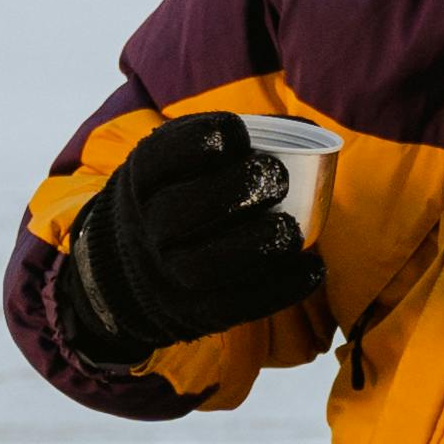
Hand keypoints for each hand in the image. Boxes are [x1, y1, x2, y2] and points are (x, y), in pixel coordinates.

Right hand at [57, 111, 325, 364]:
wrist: (130, 267)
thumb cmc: (181, 195)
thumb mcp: (182, 161)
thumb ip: (232, 142)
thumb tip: (307, 130)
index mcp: (142, 178)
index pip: (160, 156)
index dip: (201, 139)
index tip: (238, 132)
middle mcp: (145, 227)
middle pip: (177, 210)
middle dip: (235, 189)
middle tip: (278, 177)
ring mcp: (164, 274)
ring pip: (203, 266)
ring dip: (257, 245)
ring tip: (293, 229)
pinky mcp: (191, 313)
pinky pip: (232, 307)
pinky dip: (278, 290)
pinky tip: (313, 270)